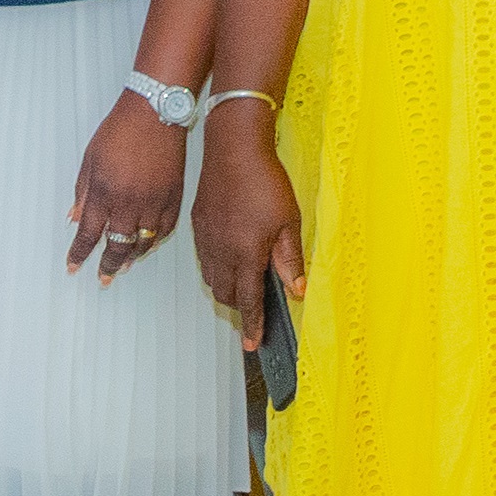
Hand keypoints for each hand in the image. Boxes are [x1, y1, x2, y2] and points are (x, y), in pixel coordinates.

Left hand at [65, 101, 187, 278]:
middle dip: (107, 266)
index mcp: (103, 193)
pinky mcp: (174, 199)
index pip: (88, 234)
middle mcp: (129, 203)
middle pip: (117, 246)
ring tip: (122, 266)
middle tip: (102, 278)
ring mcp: (154, 203)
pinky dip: (154, 242)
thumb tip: (75, 218)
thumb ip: (82, 192)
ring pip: (143, 243)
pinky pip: (165, 231)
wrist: (155, 114)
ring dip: (131, 257)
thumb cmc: (119, 131)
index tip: (73, 267)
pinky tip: (146, 247)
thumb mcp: (89, 160)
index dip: (79, 254)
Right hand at [187, 99, 302, 350]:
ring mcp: (206, 239)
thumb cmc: (265, 182)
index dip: (253, 324)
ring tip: (242, 289)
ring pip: (211, 278)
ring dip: (226, 290)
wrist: (232, 149)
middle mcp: (221, 251)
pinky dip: (216, 270)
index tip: (253, 346)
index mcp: (245, 253)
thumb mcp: (288, 222)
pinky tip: (229, 261)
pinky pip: (204, 259)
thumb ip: (290, 259)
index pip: (248, 299)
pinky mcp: (198, 225)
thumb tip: (297, 290)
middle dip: (238, 309)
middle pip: (225, 294)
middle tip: (254, 313)